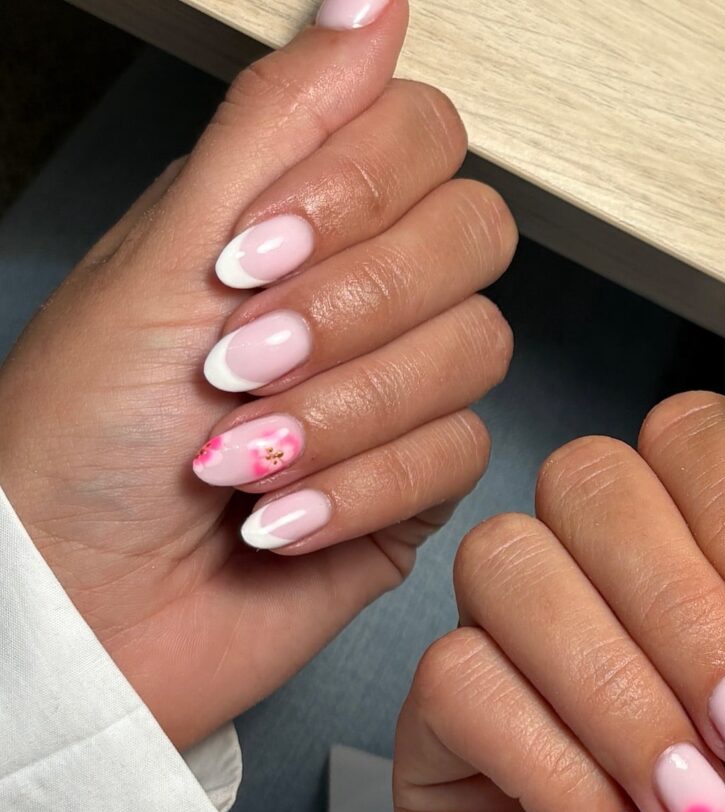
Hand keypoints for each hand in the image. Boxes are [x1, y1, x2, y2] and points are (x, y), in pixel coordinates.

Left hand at [0, 0, 515, 749]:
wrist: (80, 609)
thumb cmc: (83, 440)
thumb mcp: (166, 252)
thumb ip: (280, 121)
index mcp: (301, 219)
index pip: (424, 138)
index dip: (361, 190)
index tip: (252, 253)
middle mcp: (365, 295)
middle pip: (475, 238)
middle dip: (355, 309)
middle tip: (242, 358)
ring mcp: (400, 392)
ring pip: (476, 353)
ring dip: (345, 412)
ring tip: (240, 455)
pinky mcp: (418, 486)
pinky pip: (457, 458)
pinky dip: (357, 489)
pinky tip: (276, 521)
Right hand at [395, 309, 724, 811]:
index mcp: (698, 555)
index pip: (683, 434)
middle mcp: (596, 588)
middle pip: (584, 482)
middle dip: (687, 619)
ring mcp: (512, 657)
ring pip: (508, 569)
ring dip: (620, 699)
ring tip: (692, 804)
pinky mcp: (442, 741)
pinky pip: (456, 683)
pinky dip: (561, 774)